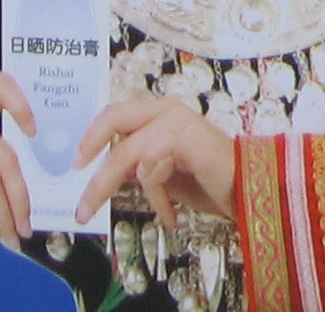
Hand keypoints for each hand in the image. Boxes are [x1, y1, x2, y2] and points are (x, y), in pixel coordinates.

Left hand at [75, 96, 236, 229]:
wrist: (249, 189)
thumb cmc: (207, 181)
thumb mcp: (161, 173)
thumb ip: (135, 165)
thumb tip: (104, 174)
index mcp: (160, 112)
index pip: (117, 112)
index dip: (92, 133)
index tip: (76, 161)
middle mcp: (168, 110)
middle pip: (115, 119)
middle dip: (90, 147)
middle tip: (75, 174)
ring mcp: (179, 122)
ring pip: (127, 151)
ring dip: (107, 184)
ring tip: (94, 210)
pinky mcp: (188, 140)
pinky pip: (151, 169)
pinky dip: (155, 195)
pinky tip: (169, 214)